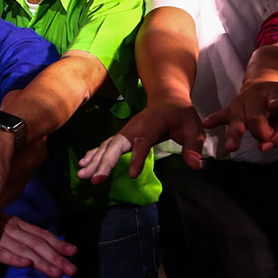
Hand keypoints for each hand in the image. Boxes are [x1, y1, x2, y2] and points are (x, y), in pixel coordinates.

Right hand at [0, 215, 76, 277]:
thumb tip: (31, 251)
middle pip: (36, 243)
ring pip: (23, 250)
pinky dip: (12, 258)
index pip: (39, 233)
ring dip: (41, 262)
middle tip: (73, 270)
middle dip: (56, 257)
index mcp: (12, 223)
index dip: (57, 242)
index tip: (74, 251)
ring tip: (57, 273)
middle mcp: (7, 228)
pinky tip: (27, 264)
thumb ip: (12, 239)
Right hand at [77, 100, 203, 181]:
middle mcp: (133, 128)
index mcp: (152, 125)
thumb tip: (195, 165)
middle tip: (95, 180)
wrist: (167, 97)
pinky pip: (105, 146)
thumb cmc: (181, 114)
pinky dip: (94, 155)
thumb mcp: (194, 128)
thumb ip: (193, 146)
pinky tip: (84, 166)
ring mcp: (125, 131)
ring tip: (83, 176)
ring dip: (95, 161)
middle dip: (105, 163)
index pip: (142, 142)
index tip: (132, 175)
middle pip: (116, 145)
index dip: (137, 158)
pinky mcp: (122, 136)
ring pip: (107, 147)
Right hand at [202, 81, 277, 151]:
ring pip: (237, 119)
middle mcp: (257, 97)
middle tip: (266, 136)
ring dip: (234, 134)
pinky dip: (214, 120)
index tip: (274, 105)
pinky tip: (207, 124)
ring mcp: (242, 103)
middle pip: (255, 117)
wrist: (267, 87)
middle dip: (261, 133)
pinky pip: (221, 114)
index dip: (276, 103)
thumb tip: (265, 146)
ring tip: (230, 147)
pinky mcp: (231, 109)